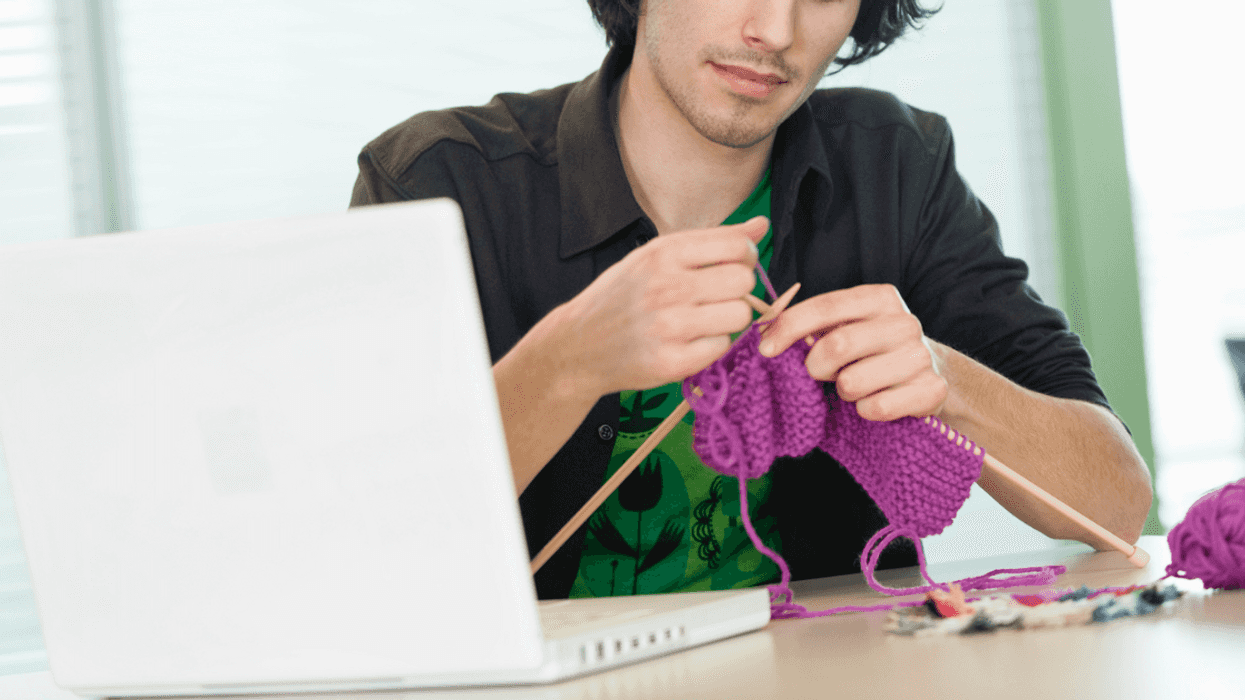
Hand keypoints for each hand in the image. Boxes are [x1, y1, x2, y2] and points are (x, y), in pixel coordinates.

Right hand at [560, 216, 769, 395]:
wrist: (578, 346)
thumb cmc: (623, 296)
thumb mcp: (656, 256)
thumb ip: (711, 241)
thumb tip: (761, 227)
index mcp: (663, 253)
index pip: (737, 248)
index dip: (744, 259)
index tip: (731, 268)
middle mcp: (665, 286)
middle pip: (743, 282)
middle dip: (737, 291)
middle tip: (715, 298)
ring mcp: (668, 326)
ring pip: (738, 316)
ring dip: (727, 320)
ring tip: (702, 321)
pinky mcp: (670, 362)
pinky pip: (721, 347)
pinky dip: (711, 346)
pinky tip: (689, 342)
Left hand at [756, 284, 946, 420]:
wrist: (928, 377)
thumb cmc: (870, 352)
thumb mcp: (843, 328)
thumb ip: (809, 325)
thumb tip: (765, 330)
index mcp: (880, 298)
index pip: (826, 306)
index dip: (790, 327)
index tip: (765, 349)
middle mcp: (904, 322)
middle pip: (837, 345)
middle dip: (815, 367)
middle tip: (819, 373)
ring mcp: (921, 356)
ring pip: (853, 382)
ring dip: (843, 391)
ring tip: (854, 385)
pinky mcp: (931, 390)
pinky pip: (876, 407)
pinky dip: (866, 410)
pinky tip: (875, 401)